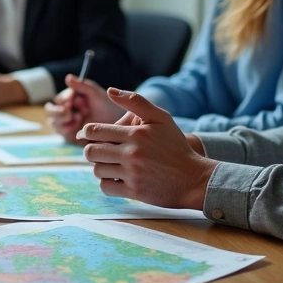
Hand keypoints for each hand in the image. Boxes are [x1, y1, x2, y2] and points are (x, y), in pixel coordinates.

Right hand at [44, 75, 123, 142]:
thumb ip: (82, 85)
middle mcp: (66, 111)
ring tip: (79, 118)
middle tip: (70, 112)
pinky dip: (68, 130)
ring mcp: (68, 124)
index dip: (64, 99)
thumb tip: (68, 77)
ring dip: (64, 121)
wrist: (119, 123)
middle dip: (59, 112)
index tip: (72, 100)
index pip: (59, 99)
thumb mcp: (95, 93)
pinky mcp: (71, 135)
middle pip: (51, 112)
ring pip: (54, 123)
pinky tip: (77, 127)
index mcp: (71, 99)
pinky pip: (62, 134)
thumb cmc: (108, 105)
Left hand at [77, 87, 217, 209]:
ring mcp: (132, 174)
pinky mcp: (134, 191)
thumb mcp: (161, 118)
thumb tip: (110, 91)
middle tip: (103, 151)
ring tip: (113, 165)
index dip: (88, 133)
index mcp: (136, 134)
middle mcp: (132, 154)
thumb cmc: (176, 146)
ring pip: (97, 170)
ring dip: (101, 168)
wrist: (194, 179)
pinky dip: (107, 184)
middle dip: (92, 151)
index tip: (95, 136)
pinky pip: (105, 187)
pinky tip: (118, 178)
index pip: (94, 131)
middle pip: (91, 152)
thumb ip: (135, 101)